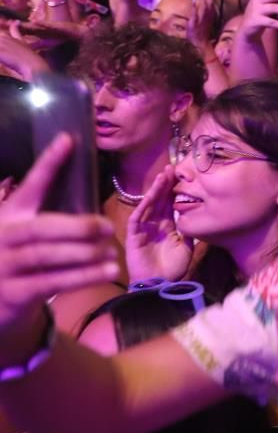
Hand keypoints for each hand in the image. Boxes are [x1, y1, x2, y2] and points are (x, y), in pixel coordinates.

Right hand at [0, 136, 119, 329]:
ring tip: (112, 252)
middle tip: (109, 227)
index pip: (29, 186)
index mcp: (8, 215)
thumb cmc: (21, 261)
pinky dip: (82, 277)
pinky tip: (106, 272)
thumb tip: (93, 205)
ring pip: (46, 256)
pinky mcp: (11, 293)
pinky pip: (51, 282)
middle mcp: (1, 236)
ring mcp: (2, 265)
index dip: (48, 164)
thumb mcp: (26, 233)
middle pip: (40, 228)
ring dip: (85, 254)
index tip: (67, 140)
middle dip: (78, 227)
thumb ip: (49, 218)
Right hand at [125, 171, 194, 284]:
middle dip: (164, 184)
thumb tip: (198, 216)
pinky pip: (137, 218)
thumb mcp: (187, 246)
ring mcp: (143, 229)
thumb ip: (189, 231)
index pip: (169, 202)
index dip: (173, 189)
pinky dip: (142, 207)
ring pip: (148, 205)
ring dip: (154, 191)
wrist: (159, 285)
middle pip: (159, 200)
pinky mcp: (133, 236)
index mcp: (168, 225)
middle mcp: (155, 224)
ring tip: (162, 177)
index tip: (180, 174)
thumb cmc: (173, 268)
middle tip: (171, 167)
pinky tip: (149, 196)